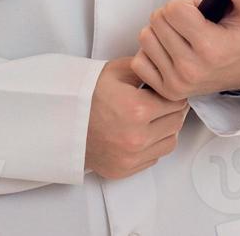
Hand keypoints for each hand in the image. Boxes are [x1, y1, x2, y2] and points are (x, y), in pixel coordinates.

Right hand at [84, 57, 189, 179]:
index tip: (164, 92)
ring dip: (165, 130)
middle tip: (158, 103)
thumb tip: (166, 71)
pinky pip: (153, 158)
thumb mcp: (116, 71)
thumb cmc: (87, 95)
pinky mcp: (125, 170)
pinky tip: (139, 133)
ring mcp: (131, 157)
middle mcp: (137, 137)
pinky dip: (152, 146)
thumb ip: (146, 69)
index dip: (172, 94)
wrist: (62, 121)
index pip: (176, 102)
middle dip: (171, 111)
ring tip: (150, 119)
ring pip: (169, 143)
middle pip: (176, 123)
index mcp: (138, 109)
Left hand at [132, 0, 239, 99]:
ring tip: (180, 36)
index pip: (173, 10)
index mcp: (210, 47)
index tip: (197, 13)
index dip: (185, 4)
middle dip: (171, 16)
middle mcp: (191, 68)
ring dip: (160, 32)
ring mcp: (177, 82)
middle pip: (157, 21)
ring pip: (145, 38)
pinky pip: (139, 62)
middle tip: (190, 24)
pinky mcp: (167, 91)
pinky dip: (151, 53)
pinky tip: (169, 51)